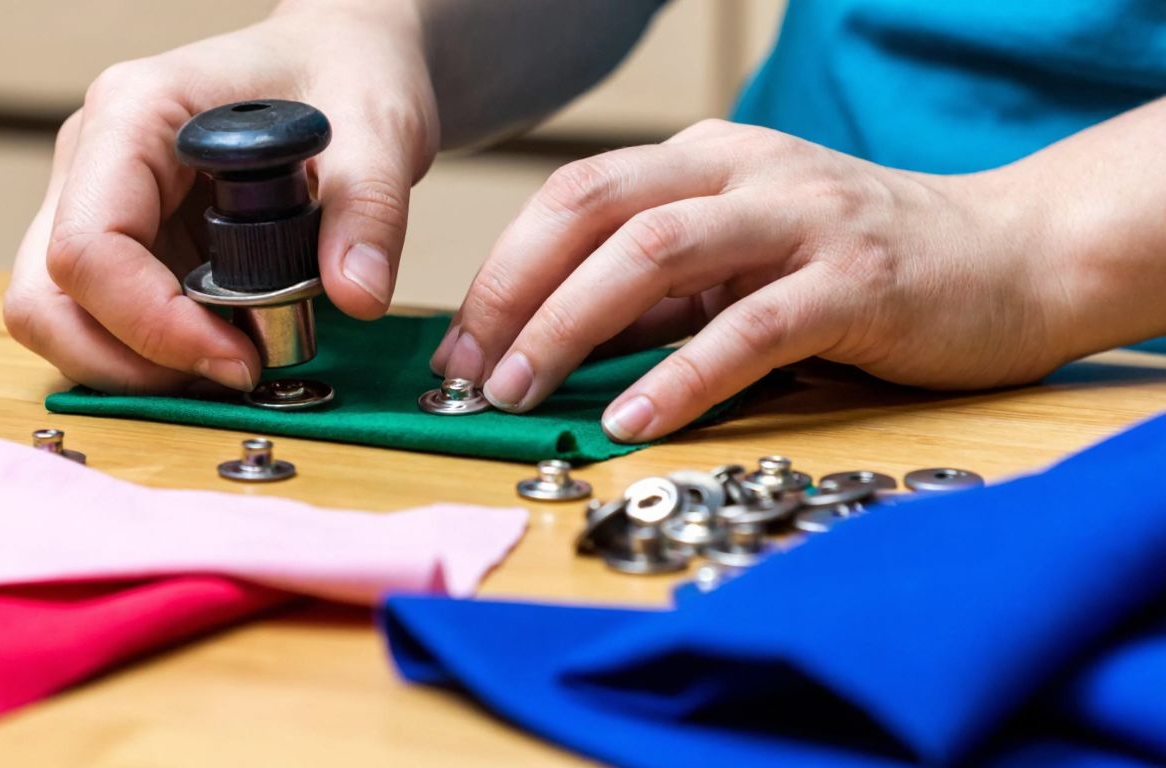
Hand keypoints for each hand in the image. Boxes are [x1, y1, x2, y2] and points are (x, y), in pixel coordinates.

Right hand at [4, 5, 437, 393]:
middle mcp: (94, 159)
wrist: (337, 60)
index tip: (239, 358)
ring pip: (60, 316)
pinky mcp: (126, 241)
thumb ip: (370, 212)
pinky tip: (227, 344)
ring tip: (232, 361)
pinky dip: (153, 354)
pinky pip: (104, 318)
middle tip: (228, 372)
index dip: (153, 325)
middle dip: (128, 361)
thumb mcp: (379, 129)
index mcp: (134, 115)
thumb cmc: (341, 72)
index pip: (89, 248)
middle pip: (46, 295)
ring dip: (136, 365)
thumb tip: (357, 295)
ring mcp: (100, 202)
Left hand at [432, 119, 1072, 441]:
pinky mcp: (856, 281)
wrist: (1014, 256)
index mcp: (706, 159)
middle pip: (594, 208)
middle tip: (470, 373)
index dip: (503, 269)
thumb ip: (661, 294)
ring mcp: (801, 218)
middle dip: (515, 291)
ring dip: (571, 324)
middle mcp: (744, 170)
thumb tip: (552, 345)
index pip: (574, 196)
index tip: (459, 348)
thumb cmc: (863, 267)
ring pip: (655, 251)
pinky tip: (631, 419)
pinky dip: (681, 376)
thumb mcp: (744, 263)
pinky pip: (749, 328)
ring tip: (523, 391)